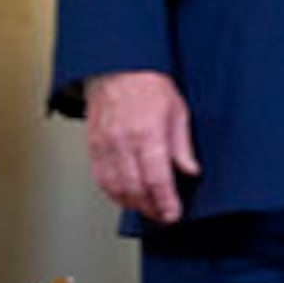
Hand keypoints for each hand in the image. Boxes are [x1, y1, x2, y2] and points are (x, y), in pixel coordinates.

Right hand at [84, 69, 198, 224]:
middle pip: (135, 188)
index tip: (173, 214)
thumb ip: (182, 146)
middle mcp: (123, 141)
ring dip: (132, 204)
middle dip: (150, 208)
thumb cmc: (149, 85)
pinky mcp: (93, 145)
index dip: (165, 202)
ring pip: (115, 188)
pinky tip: (125, 196)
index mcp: (148, 133)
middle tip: (162, 215)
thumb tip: (190, 171)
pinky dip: (113, 193)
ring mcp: (105, 144)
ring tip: (146, 208)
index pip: (157, 179)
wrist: (118, 67)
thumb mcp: (178, 111)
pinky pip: (100, 178)